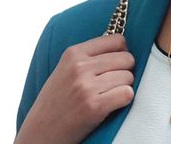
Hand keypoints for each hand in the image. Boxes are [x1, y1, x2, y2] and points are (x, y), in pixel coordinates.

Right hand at [15, 34, 134, 143]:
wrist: (41, 130)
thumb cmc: (56, 101)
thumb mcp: (66, 69)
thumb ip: (89, 57)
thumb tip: (123, 48)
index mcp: (73, 53)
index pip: (116, 40)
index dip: (122, 52)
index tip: (117, 63)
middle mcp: (80, 67)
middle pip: (126, 58)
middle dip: (125, 71)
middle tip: (112, 83)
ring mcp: (86, 86)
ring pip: (128, 77)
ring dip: (124, 87)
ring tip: (107, 95)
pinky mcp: (94, 106)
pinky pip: (127, 94)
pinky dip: (124, 100)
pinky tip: (111, 104)